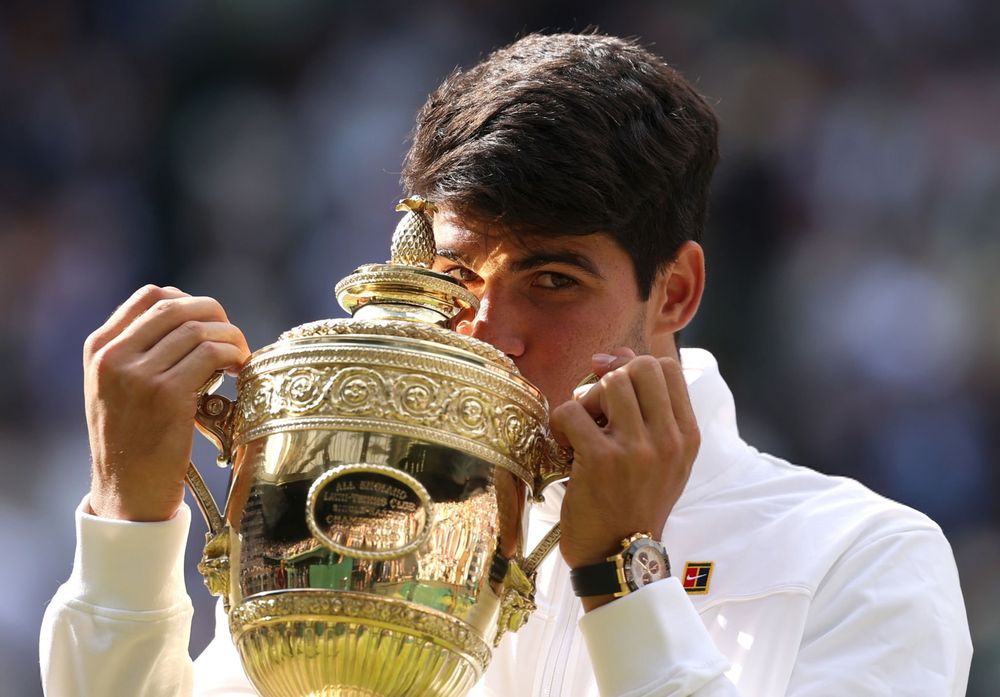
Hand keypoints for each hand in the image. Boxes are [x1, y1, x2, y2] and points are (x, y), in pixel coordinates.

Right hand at [84, 285, 250, 521]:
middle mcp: (113, 356)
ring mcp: (138, 374)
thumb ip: (140, 352)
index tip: (209, 322)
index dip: (190, 301)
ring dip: (230, 337)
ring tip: (240, 358)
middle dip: (216, 315)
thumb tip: (192, 320)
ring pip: (198, 329)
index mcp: (100, 348)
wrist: (127, 494)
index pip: (150, 297)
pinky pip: (210, 354)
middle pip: (177, 307)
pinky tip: (240, 369)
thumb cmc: (133, 442)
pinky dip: (233, 354)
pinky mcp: (166, 394)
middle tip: (233, 338)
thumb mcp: (118, 388)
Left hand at [550, 349, 699, 608]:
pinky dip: (561, 422)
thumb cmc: (634, 504)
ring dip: (586, 399)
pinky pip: (573, 410)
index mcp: (687, 436)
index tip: (613, 383)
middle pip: (640, 366)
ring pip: (608, 382)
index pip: (668, 367)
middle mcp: (669, 439)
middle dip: (611, 377)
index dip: (634, 364)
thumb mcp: (659, 459)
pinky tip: (565, 445)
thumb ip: (647, 410)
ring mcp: (637, 449)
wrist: (619, 558)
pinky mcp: (601, 460)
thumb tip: (617, 357)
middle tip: (597, 407)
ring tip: (582, 428)